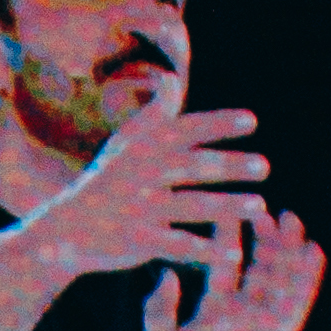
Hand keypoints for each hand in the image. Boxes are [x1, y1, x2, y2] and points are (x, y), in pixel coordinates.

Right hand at [21, 84, 270, 285]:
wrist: (65, 230)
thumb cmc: (105, 183)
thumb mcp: (125, 145)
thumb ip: (154, 114)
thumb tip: (172, 78)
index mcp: (142, 149)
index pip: (185, 130)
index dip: (218, 124)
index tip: (252, 121)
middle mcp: (142, 175)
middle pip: (193, 167)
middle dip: (230, 166)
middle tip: (265, 167)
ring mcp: (140, 209)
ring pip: (192, 206)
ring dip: (228, 206)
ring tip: (260, 206)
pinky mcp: (139, 241)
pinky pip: (178, 244)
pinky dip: (205, 249)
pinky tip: (232, 253)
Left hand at [141, 204, 324, 330]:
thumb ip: (158, 310)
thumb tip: (166, 272)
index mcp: (213, 310)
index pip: (221, 262)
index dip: (225, 235)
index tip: (227, 207)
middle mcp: (242, 312)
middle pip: (256, 264)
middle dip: (261, 236)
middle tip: (263, 205)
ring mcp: (264, 323)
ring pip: (280, 277)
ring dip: (286, 249)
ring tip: (292, 218)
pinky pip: (297, 301)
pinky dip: (306, 277)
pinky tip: (314, 250)